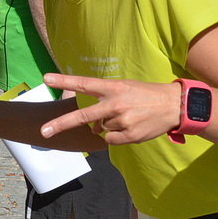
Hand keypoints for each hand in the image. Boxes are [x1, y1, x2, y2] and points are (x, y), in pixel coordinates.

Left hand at [42, 73, 181, 143]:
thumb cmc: (145, 95)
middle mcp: (115, 103)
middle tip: (43, 131)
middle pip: (83, 116)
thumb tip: (91, 129)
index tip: (46, 78)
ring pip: (100, 129)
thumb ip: (104, 104)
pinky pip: (110, 140)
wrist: (174, 106)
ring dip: (109, 126)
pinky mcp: (130, 135)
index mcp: (113, 87)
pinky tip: (130, 127)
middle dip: (61, 124)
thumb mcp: (124, 90)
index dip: (64, 81)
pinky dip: (116, 136)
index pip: (84, 83)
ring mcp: (122, 120)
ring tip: (128, 116)